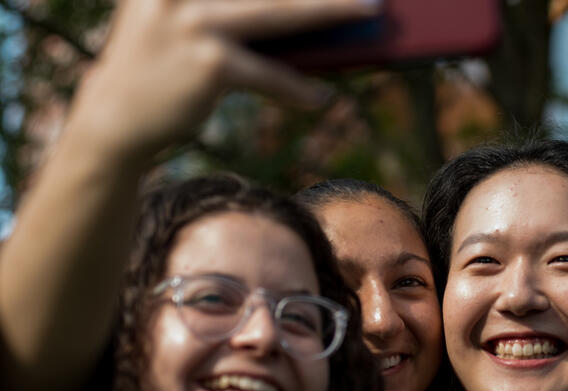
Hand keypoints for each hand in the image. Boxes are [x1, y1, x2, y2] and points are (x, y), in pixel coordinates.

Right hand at [66, 0, 378, 163]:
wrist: (115, 119)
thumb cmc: (160, 71)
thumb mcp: (186, 26)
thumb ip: (229, 13)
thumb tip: (305, 21)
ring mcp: (195, 22)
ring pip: (280, 14)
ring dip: (330, 11)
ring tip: (367, 12)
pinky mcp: (211, 63)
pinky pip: (270, 74)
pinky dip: (297, 89)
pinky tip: (320, 98)